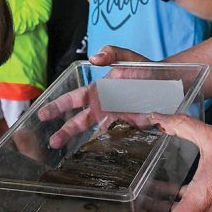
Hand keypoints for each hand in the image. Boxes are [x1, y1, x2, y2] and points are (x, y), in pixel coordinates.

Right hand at [36, 45, 152, 147]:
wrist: (169, 83)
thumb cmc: (145, 68)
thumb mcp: (128, 57)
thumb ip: (111, 53)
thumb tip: (94, 58)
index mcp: (98, 91)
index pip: (73, 99)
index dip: (57, 106)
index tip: (42, 113)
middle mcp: (103, 107)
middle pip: (79, 121)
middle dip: (65, 131)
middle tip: (52, 142)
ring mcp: (115, 119)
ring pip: (93, 134)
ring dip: (81, 143)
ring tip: (69, 154)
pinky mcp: (129, 128)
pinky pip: (114, 139)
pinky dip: (104, 148)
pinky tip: (94, 157)